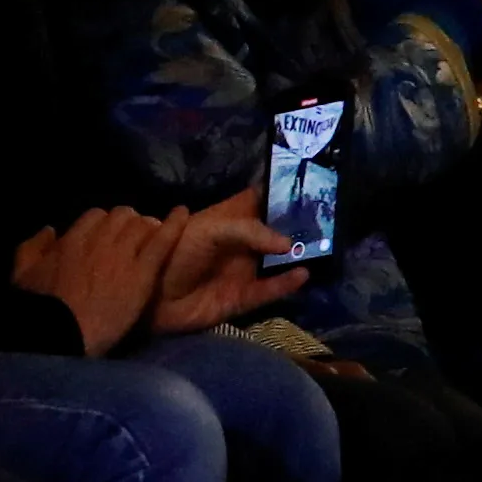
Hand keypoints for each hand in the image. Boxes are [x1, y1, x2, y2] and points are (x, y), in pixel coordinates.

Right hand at [11, 206, 179, 357]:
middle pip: (122, 216)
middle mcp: (99, 241)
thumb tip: (50, 230)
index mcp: (71, 240)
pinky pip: (163, 240)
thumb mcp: (23, 274)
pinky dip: (175, 224)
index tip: (108, 236)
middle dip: (129, 223)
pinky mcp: (143, 272)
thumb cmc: (39, 308)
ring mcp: (123, 255)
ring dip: (149, 227)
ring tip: (155, 236)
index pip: (96, 216)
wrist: (61, 334)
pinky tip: (183, 214)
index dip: (105, 225)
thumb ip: (33, 248)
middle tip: (135, 238)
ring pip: (143, 224)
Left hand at [149, 191, 311, 334]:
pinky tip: (302, 275)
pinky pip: (270, 291)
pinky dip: (286, 284)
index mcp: (232, 219)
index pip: (262, 199)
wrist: (150, 293)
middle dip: (301, 226)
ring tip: (324, 248)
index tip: (314, 183)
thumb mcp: (211, 230)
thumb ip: (250, 231)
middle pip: (278, 231)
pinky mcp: (241, 298)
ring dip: (299, 256)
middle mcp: (243, 243)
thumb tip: (288, 244)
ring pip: (279, 262)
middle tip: (331, 220)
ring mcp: (244, 270)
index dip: (284, 191)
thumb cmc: (175, 251)